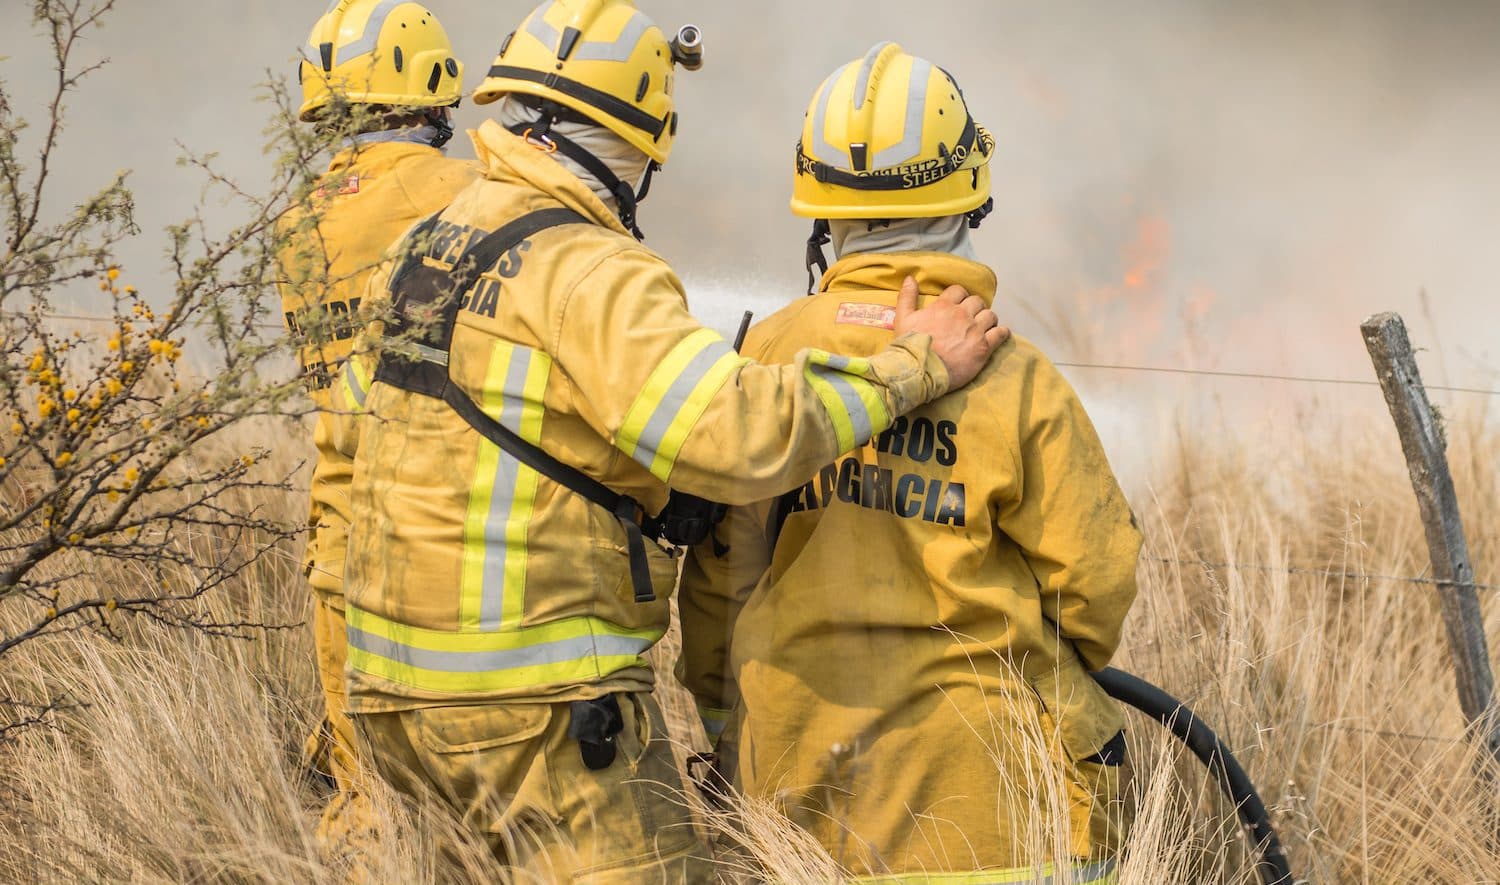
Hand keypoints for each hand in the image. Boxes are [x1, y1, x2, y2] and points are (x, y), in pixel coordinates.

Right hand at [894, 277, 1008, 388]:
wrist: (920, 371)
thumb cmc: (910, 346)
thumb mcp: (903, 318)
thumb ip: (907, 297)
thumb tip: (910, 278)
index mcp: (943, 306)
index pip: (959, 291)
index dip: (960, 296)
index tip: (958, 304)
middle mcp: (962, 315)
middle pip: (977, 301)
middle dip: (975, 307)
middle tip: (971, 317)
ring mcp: (974, 330)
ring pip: (990, 315)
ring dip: (988, 319)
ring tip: (984, 326)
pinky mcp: (984, 347)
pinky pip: (1000, 334)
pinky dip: (1001, 333)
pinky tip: (999, 335)